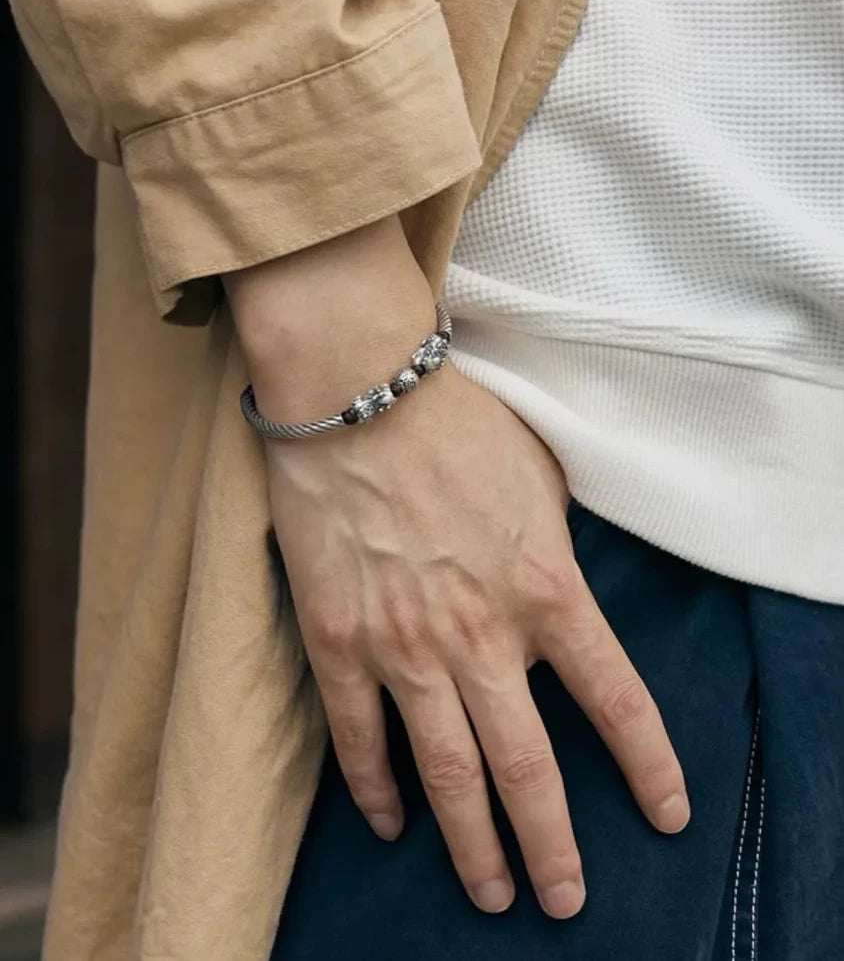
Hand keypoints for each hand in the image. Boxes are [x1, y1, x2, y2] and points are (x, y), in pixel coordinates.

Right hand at [263, 363, 689, 919]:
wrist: (358, 393)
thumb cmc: (456, 424)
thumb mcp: (542, 480)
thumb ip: (558, 553)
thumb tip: (562, 595)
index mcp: (547, 590)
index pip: (617, 701)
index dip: (649, 766)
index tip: (665, 813)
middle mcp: (482, 635)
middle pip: (530, 768)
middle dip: (552, 847)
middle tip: (563, 898)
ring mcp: (405, 647)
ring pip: (447, 774)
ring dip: (473, 846)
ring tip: (491, 893)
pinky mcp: (339, 641)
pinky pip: (358, 738)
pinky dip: (376, 790)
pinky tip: (390, 823)